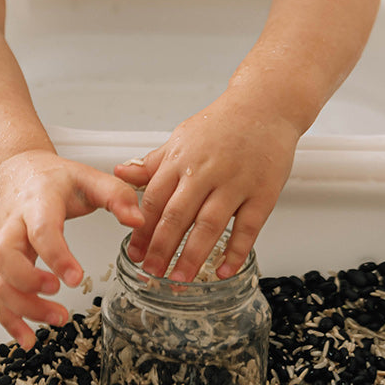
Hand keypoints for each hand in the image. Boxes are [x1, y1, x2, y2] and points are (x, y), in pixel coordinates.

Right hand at [0, 149, 143, 347]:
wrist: (15, 172)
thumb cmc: (52, 178)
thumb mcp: (87, 176)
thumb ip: (116, 194)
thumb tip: (138, 221)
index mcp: (37, 202)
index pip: (40, 229)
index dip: (55, 254)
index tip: (75, 277)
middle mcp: (13, 225)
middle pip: (4, 255)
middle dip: (27, 282)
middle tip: (58, 294)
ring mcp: (3, 245)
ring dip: (22, 307)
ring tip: (58, 319)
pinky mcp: (1, 264)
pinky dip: (9, 319)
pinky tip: (28, 338)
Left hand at [114, 92, 298, 282]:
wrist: (264, 106)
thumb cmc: (221, 124)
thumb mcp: (180, 138)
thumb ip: (152, 163)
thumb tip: (120, 173)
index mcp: (180, 159)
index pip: (153, 199)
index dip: (141, 228)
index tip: (134, 251)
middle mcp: (205, 171)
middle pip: (177, 215)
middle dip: (161, 247)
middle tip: (152, 272)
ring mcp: (235, 183)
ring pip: (209, 225)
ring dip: (192, 255)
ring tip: (179, 278)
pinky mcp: (263, 192)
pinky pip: (248, 227)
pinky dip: (236, 251)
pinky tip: (223, 270)